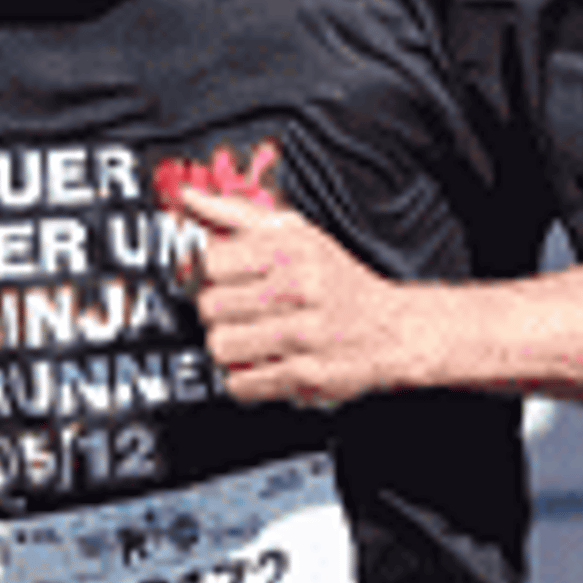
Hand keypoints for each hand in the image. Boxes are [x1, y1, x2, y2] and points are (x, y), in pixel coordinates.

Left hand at [171, 182, 417, 408]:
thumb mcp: (296, 234)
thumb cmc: (338, 281)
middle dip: (214, 312)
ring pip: (220, 345)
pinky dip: (242, 378)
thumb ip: (238, 216)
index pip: (211, 260)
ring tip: (246, 339)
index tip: (207, 278)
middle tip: (232, 312)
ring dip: (227, 347)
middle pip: (209, 306)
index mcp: (289, 250)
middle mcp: (297, 289)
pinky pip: (241, 383)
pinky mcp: (306, 375)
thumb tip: (188, 199)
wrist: (394, 329)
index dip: (199, 272)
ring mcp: (302, 334)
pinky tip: (260, 363)